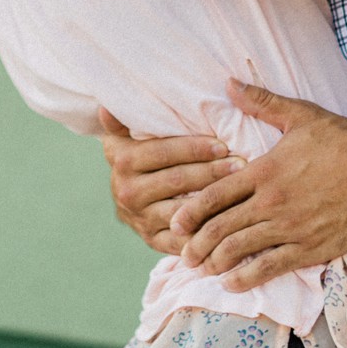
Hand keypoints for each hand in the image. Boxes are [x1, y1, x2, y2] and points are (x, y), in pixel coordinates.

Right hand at [98, 107, 242, 256]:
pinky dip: (204, 231)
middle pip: (176, 180)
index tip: (223, 145)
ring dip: (214, 200)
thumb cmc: (141, 155)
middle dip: (212, 172)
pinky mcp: (153, 240)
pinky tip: (228, 222)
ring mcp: (140, 218)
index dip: (194, 148)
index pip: (163, 152)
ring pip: (183, 210)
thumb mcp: (126, 135)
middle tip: (241, 165)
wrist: (129, 197)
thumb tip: (105, 107)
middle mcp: (127, 191)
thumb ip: (121, 120)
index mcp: (122, 160)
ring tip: (240, 190)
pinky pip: (182, 238)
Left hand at [170, 81, 346, 291]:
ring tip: (203, 270)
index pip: (215, 194)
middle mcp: (271, 201)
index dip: (191, 212)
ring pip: (241, 249)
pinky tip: (233, 284)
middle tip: (182, 256)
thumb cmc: (342, 138)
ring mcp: (290, 226)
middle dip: (197, 244)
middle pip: (221, 227)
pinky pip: (272, 266)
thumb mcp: (299, 114)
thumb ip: (261, 102)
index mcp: (263, 170)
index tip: (174, 224)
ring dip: (216, 262)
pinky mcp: (311, 246)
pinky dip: (248, 277)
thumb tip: (229, 83)